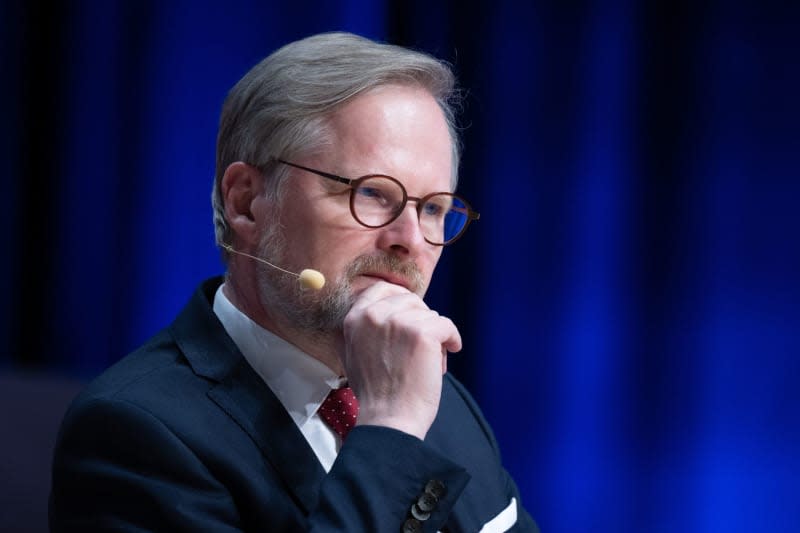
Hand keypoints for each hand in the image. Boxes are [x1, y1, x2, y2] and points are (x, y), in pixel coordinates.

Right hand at [342, 281, 461, 439]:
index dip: (401, 299)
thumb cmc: (375, 393)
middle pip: (410, 300)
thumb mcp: (352, 353)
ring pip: (430, 315)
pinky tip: (450, 352)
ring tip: (429, 361)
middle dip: (421, 320)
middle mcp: (374, 314)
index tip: (413, 312)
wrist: (388, 420)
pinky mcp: (423, 333)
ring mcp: (399, 321)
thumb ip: (363, 329)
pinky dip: (452, 339)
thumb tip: (381, 311)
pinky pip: (447, 325)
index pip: (382, 289)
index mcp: (355, 318)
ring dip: (435, 335)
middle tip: (422, 347)